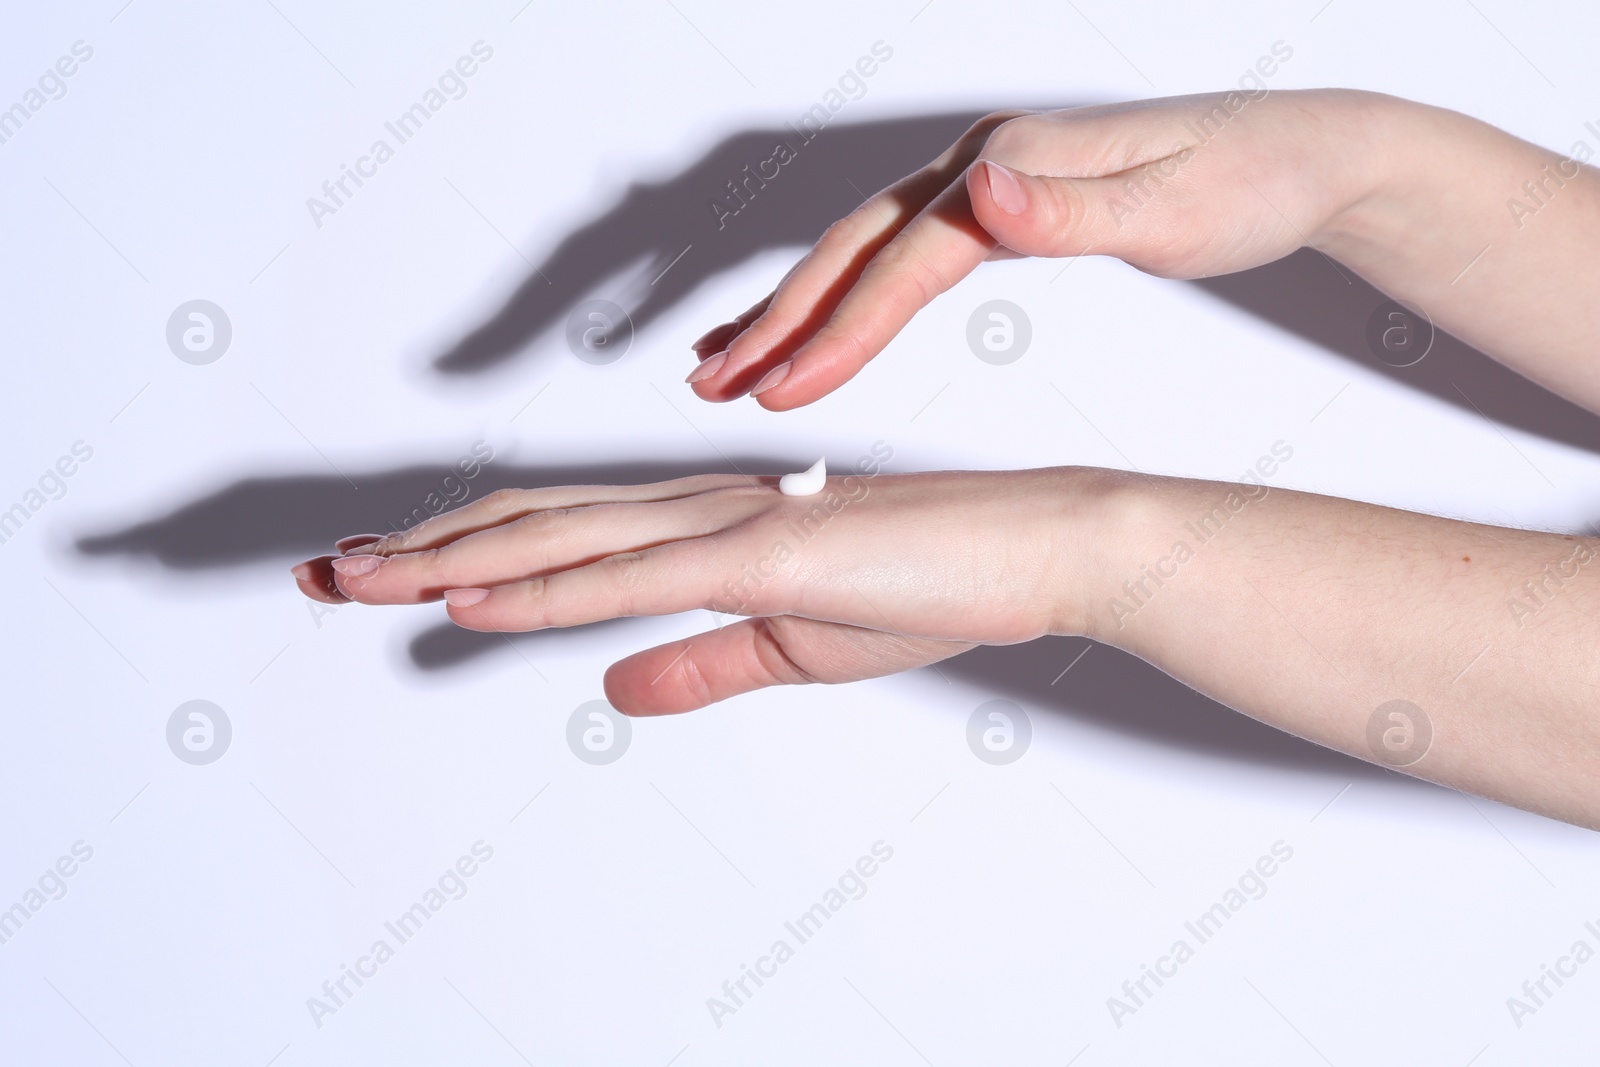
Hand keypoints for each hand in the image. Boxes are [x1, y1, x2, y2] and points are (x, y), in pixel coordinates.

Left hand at [291, 469, 1108, 714]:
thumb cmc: (926, 583)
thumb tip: (609, 692)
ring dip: (446, 561)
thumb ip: (696, 666)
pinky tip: (470, 602)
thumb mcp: (787, 647)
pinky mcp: (763, 554)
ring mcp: (723, 524)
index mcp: (699, 526)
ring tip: (355, 580)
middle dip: (416, 552)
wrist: (1029, 546)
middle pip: (526, 524)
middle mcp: (692, 508)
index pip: (555, 537)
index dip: (461, 555)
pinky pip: (630, 576)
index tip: (381, 580)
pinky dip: (539, 588)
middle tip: (322, 574)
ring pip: (555, 539)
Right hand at [684, 88, 1391, 408]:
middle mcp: (986, 165)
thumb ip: (1071, 209)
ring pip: (859, 248)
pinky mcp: (1000, 205)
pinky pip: (895, 253)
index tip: (780, 388)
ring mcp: (987, 181)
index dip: (837, 329)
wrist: (1305, 152)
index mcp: (1015, 166)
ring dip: (788, 306)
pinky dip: (842, 292)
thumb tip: (984, 192)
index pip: (902, 261)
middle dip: (777, 318)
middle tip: (713, 382)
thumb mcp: (1175, 206)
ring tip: (726, 360)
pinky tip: (819, 323)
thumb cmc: (1251, 181)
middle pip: (853, 246)